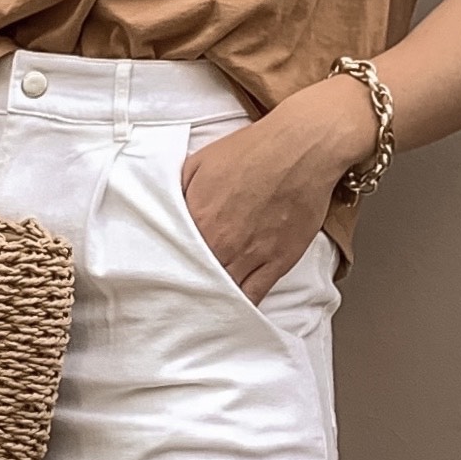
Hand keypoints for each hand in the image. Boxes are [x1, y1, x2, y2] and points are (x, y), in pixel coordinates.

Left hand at [179, 81, 376, 301]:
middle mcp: (221, 243)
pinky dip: (242, 307)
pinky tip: (231, 312)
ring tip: (199, 312)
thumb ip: (176, 191)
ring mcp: (251, 255)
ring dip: (211, 302)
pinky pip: (255, 295)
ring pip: (223, 293)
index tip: (159, 277)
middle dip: (185, 290)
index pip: (171, 257)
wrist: (300, 147)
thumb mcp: (198, 162)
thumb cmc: (253, 150)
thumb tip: (161, 211)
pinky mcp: (278, 262)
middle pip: (195, 281)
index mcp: (197, 219)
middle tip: (175, 301)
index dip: (165, 268)